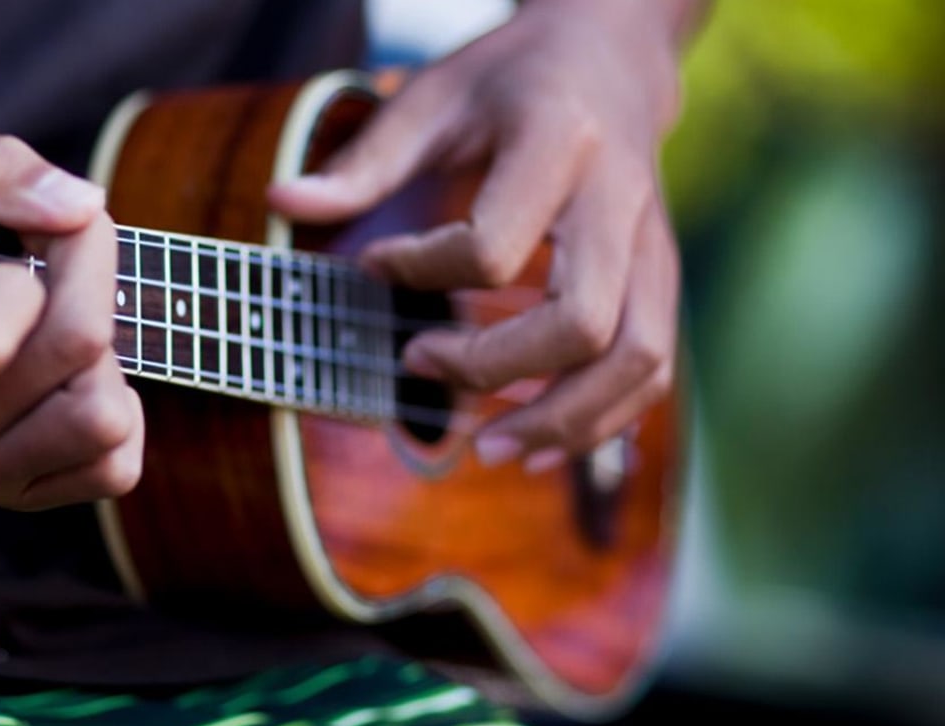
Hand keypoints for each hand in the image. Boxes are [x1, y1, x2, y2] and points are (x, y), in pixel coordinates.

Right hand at [0, 136, 143, 510]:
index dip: (26, 266)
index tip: (9, 246)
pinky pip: (116, 466)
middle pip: (74, 346)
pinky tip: (68, 379)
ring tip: (51, 329)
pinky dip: (117, 414)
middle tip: (55, 256)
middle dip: (85, 273)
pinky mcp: (18, 495)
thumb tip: (81, 207)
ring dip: (98, 357)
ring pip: (103, 418)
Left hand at [269, 0, 692, 472]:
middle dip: (495, 370)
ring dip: (563, 420)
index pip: (493, 246)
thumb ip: (365, 160)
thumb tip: (282, 203)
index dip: (421, 272)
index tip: (374, 266)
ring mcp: (652, 245)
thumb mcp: (432, 95)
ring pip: (636, 359)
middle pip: (581, 322)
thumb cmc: (512, 80)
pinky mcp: (662, 277)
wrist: (610, 57)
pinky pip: (651, 370)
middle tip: (416, 366)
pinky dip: (601, 421)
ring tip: (489, 450)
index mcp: (559, 145)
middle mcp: (619, 201)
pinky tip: (538, 446)